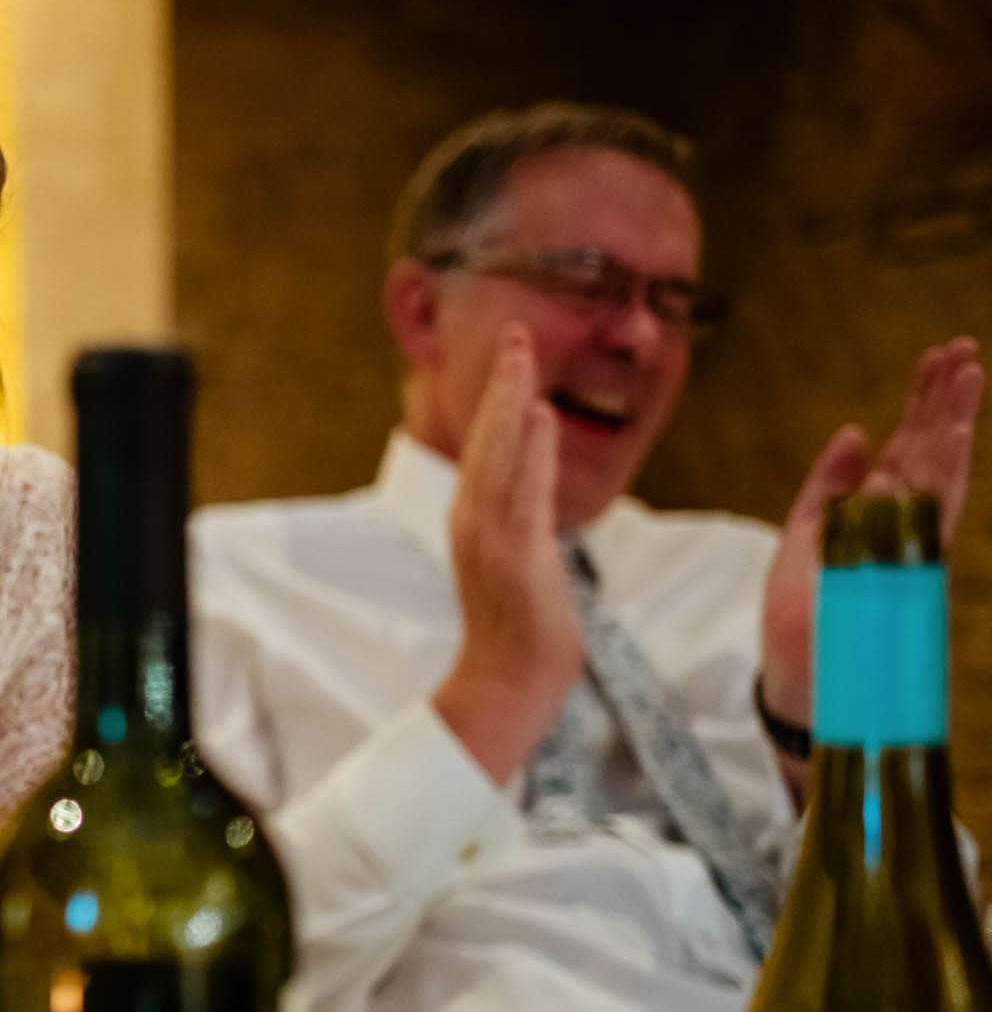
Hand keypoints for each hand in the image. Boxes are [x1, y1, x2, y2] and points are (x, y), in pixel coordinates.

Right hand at [433, 326, 582, 784]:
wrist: (509, 680)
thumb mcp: (524, 556)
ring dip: (510, 400)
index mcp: (474, 517)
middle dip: (502, 381)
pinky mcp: (513, 554)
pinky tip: (536, 414)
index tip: (515, 354)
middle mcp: (473, 519)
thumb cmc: (524, 627)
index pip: (487, 444)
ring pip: (499, 454)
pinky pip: (523, 491)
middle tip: (516, 331)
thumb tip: (539, 462)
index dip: (499, 397)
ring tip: (523, 354)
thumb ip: (526, 508)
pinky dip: (528, 451)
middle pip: (486, 437)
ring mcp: (489, 536)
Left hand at [759, 336, 981, 727]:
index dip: (924, 404)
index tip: (939, 357)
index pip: (908, 449)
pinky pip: (933, 515)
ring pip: (941, 474)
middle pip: (931, 452)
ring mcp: (909, 546)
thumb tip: (856, 429)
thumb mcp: (803, 537)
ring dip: (954, 425)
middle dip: (946, 401)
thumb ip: (829, 487)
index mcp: (876, 514)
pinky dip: (944, 473)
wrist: (798, 678)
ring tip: (966, 376)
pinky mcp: (907, 570)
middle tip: (962, 349)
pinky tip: (952, 435)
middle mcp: (902, 525)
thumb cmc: (800, 614)